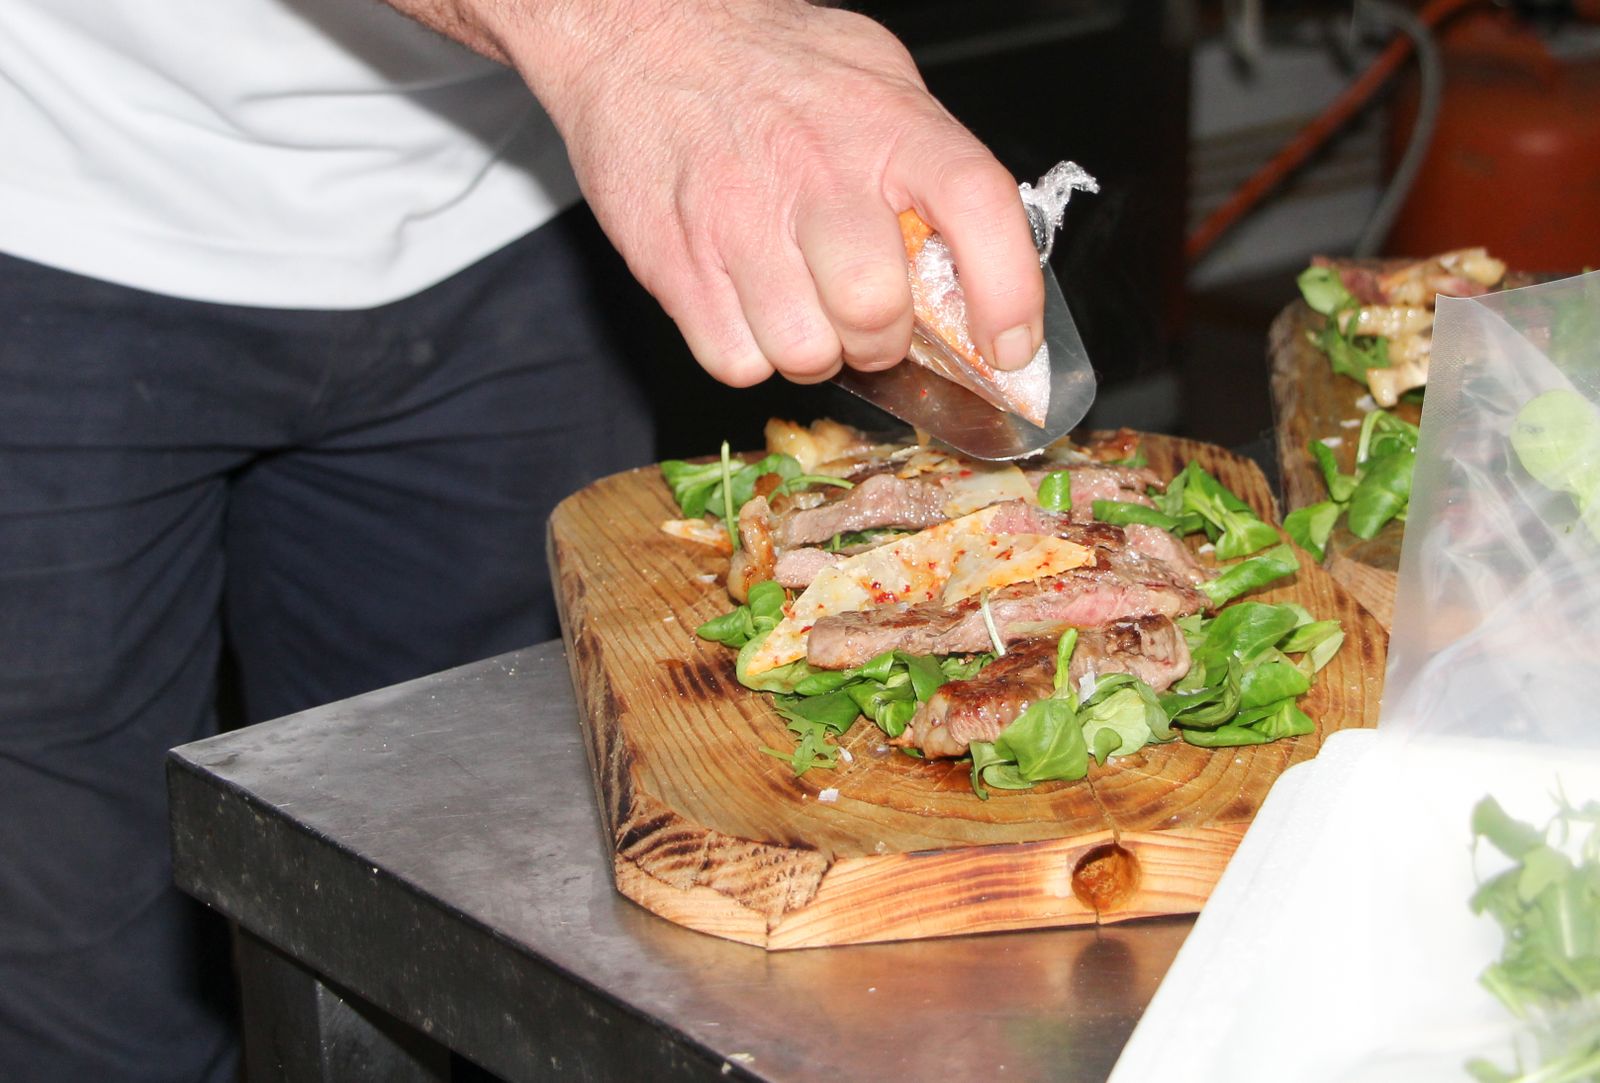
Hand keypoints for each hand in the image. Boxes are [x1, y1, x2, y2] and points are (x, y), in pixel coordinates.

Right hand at [431, 0, 1045, 387]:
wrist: (642, 32)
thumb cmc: (772, 63)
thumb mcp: (877, 77)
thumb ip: (930, 159)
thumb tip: (980, 259)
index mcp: (888, 123)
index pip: (977, 206)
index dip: (1007, 291)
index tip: (1011, 345)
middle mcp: (817, 171)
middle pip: (874, 309)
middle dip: (881, 340)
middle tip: (869, 321)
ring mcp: (740, 220)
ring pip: (804, 351)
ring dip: (815, 351)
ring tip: (804, 310)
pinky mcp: (677, 262)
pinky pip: (735, 361)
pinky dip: (750, 355)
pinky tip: (751, 308)